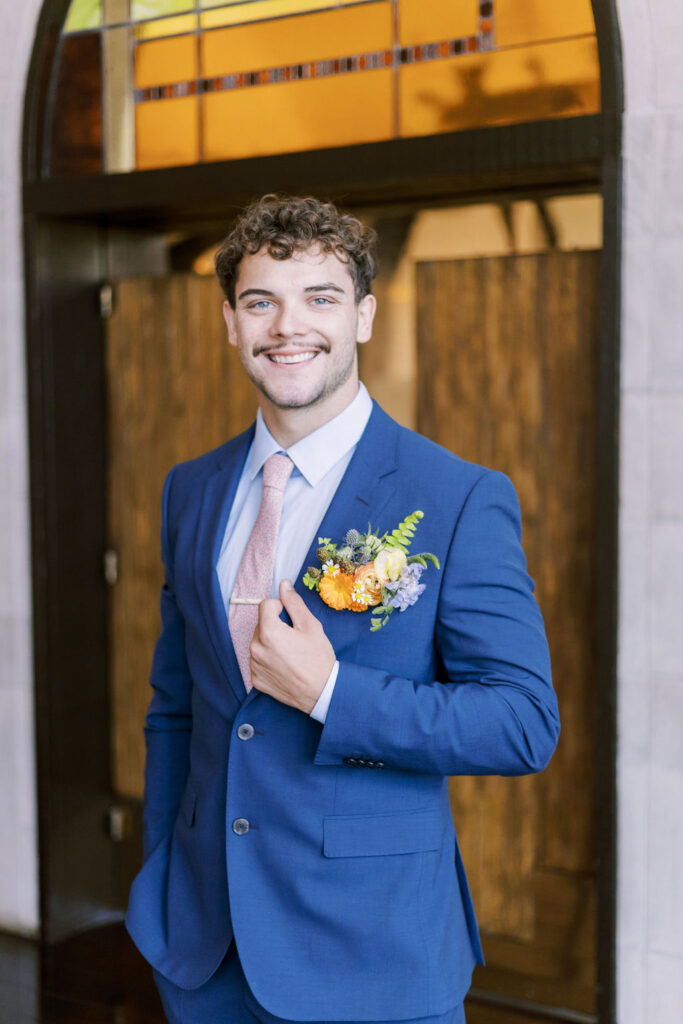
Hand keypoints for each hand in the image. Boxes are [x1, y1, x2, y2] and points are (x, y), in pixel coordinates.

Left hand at [250, 579, 335, 713]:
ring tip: (290, 654)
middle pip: (261, 624)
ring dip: (270, 643)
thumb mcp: (310, 625)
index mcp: (268, 631)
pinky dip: (268, 660)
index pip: (265, 605)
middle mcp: (255, 648)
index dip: (280, 608)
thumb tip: (283, 584)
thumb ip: (294, 602)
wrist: (321, 692)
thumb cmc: (318, 658)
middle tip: (294, 639)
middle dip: (275, 626)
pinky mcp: (255, 679)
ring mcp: (254, 665)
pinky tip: (284, 666)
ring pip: (259, 642)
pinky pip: (258, 660)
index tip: (292, 619)